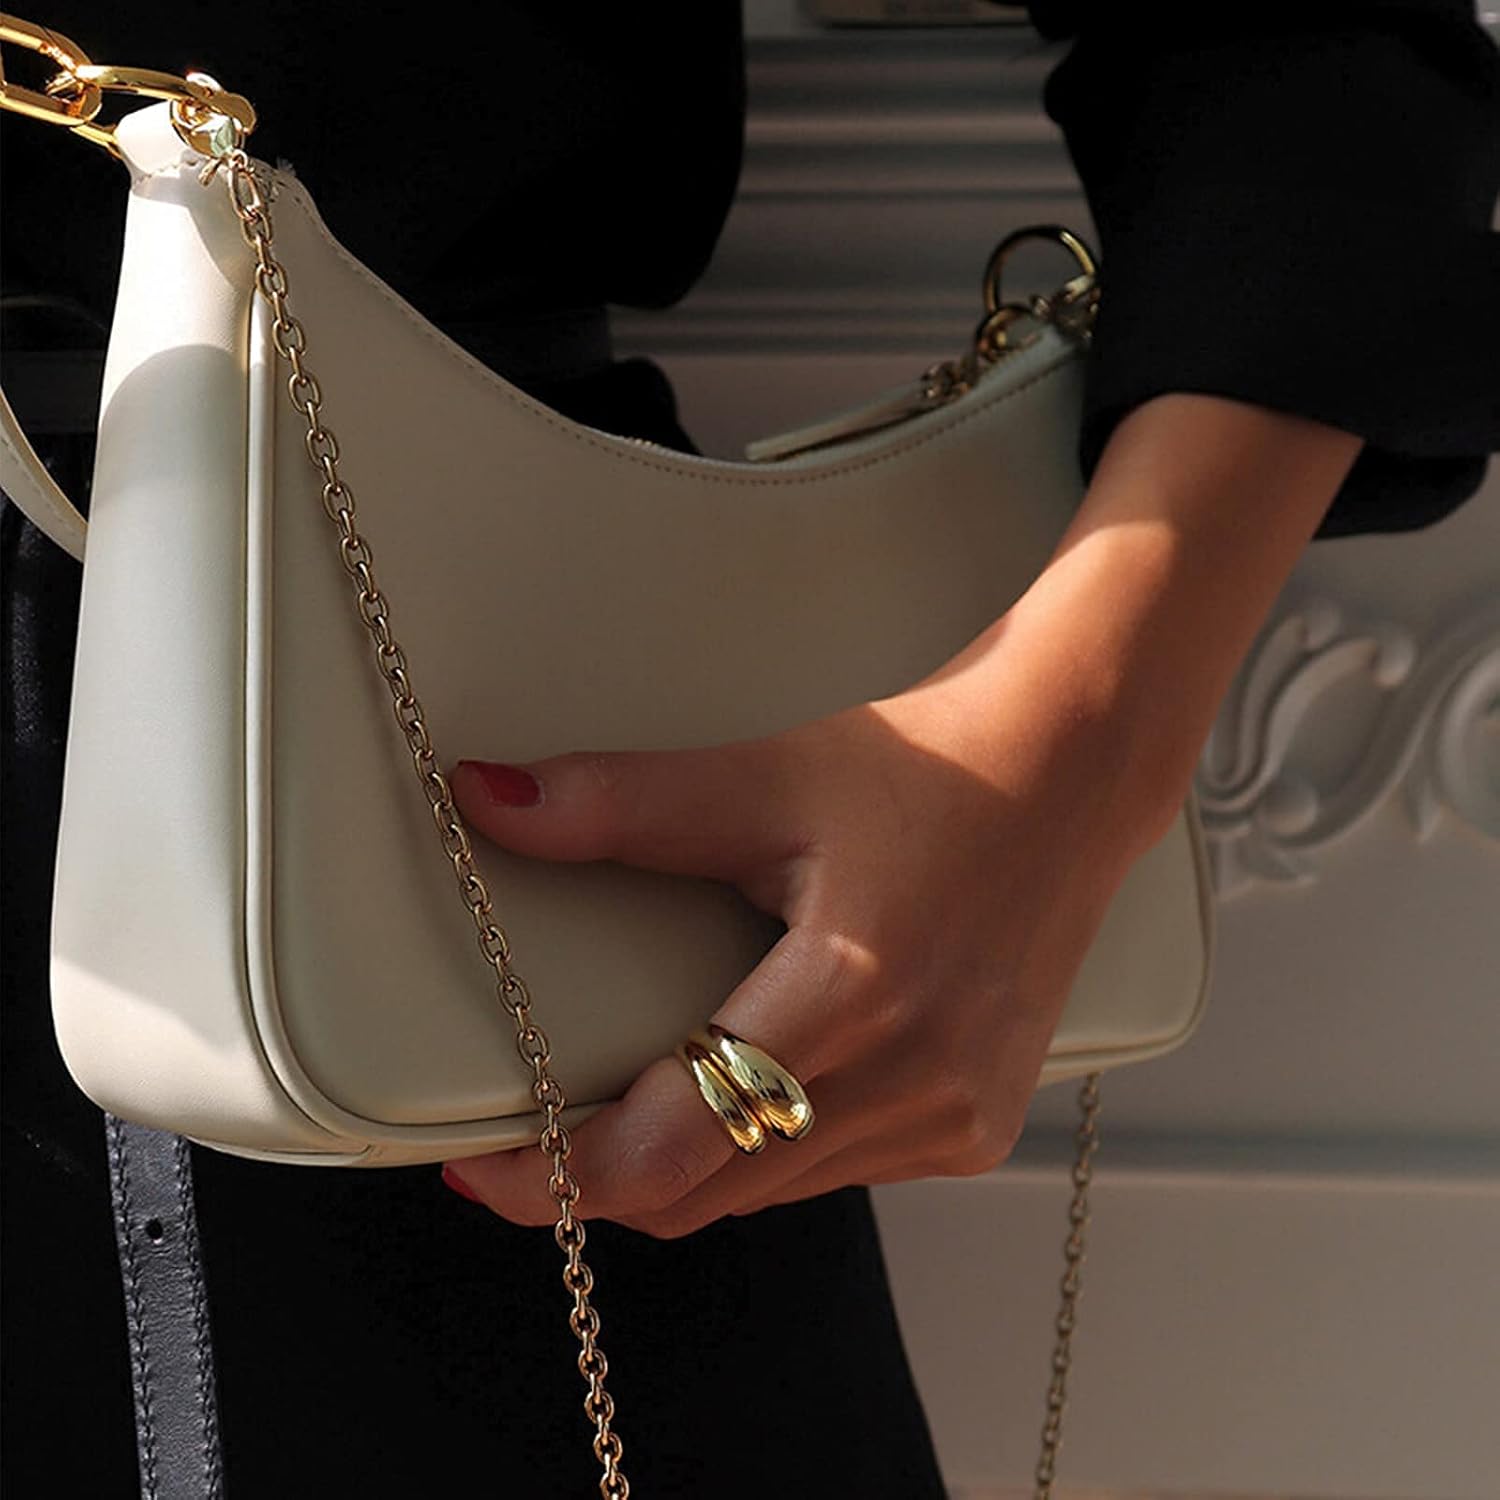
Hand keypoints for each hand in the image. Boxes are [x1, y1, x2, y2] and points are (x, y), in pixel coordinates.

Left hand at [440, 621, 1163, 1239]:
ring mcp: (954, 1117)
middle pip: (705, 1190)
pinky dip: (768, 1147)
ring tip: (633, 1095)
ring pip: (766, 1189)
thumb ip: (618, 805)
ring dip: (687, 1161)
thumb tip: (489, 801)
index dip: (560, 1178)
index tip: (483, 1166)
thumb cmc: (931, 770)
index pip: (672, 1151)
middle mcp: (912, 1082)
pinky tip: (752, 1080)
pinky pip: (832, 1171)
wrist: (1068, 777)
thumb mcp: (767, 780)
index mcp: (850, 997)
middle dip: (604, 1175)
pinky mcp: (975, 1127)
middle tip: (532, 1128)